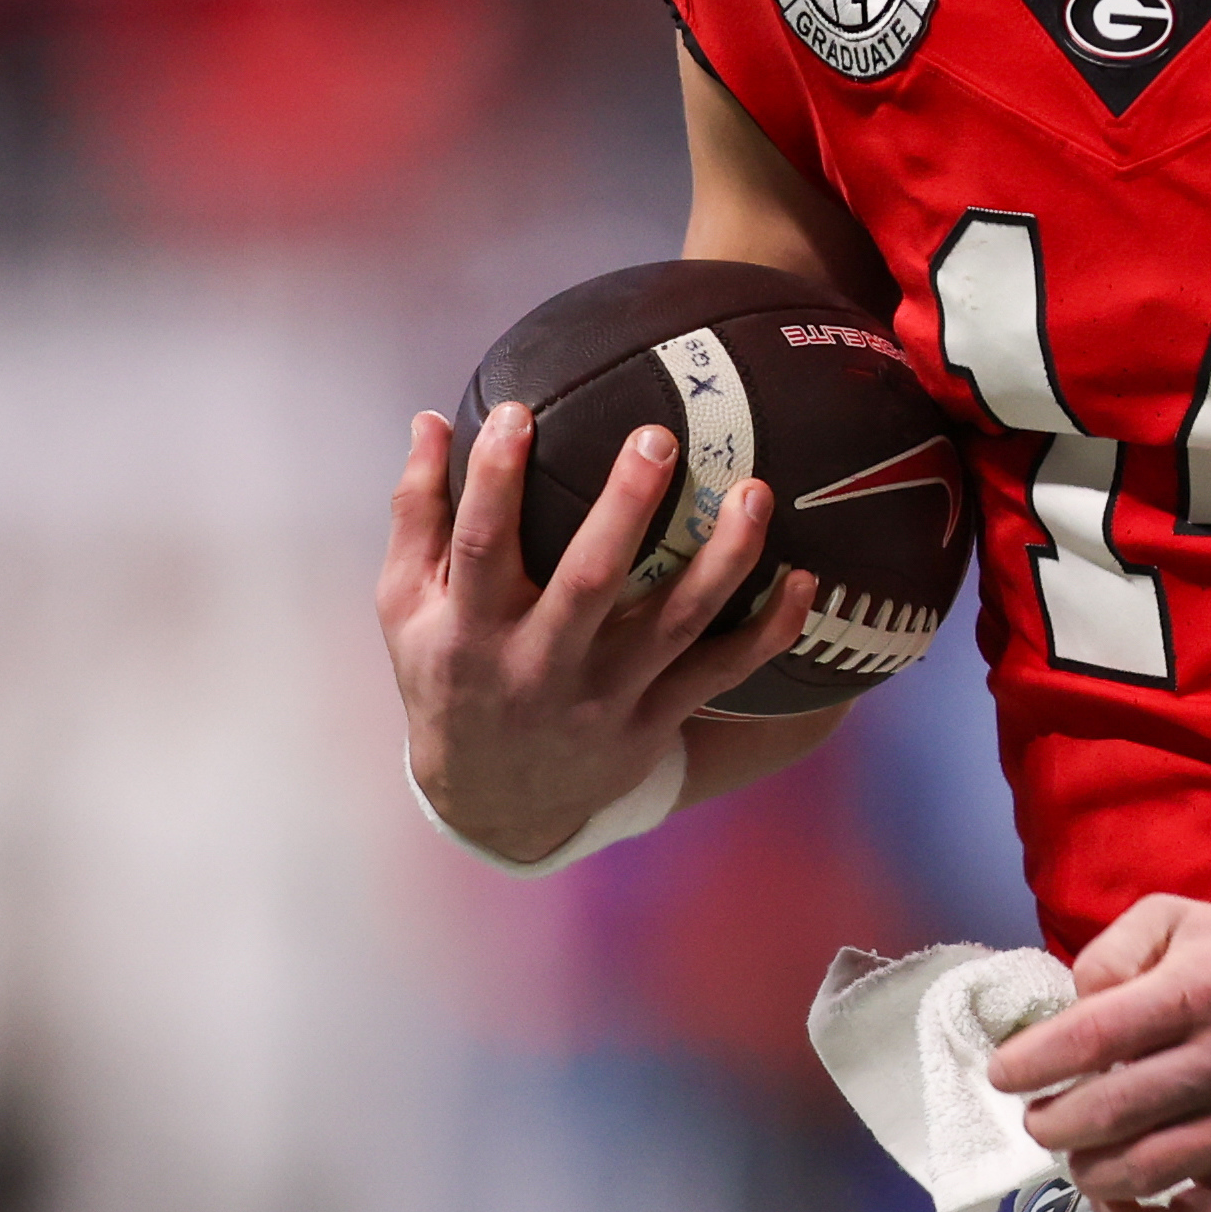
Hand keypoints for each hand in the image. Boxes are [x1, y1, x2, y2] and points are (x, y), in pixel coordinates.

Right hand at [378, 401, 812, 861]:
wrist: (495, 800)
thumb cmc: (449, 674)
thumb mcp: (406, 607)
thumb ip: (417, 514)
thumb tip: (431, 419)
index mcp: (472, 628)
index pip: (480, 545)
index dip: (494, 480)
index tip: (518, 411)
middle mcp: (539, 664)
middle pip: (590, 581)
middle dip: (625, 508)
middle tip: (658, 437)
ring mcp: (603, 697)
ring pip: (674, 624)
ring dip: (722, 559)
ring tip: (756, 492)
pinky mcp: (652, 721)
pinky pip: (720, 673)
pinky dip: (768, 631)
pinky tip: (804, 579)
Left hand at [989, 895, 1210, 1211]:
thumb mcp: (1179, 923)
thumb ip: (1114, 949)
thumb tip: (1073, 1005)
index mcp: (1206, 988)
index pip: (1098, 1034)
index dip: (1035, 1061)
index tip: (1003, 1074)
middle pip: (1113, 1111)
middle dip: (1052, 1122)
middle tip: (1039, 1118)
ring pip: (1145, 1172)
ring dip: (1088, 1170)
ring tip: (1079, 1151)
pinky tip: (1115, 1200)